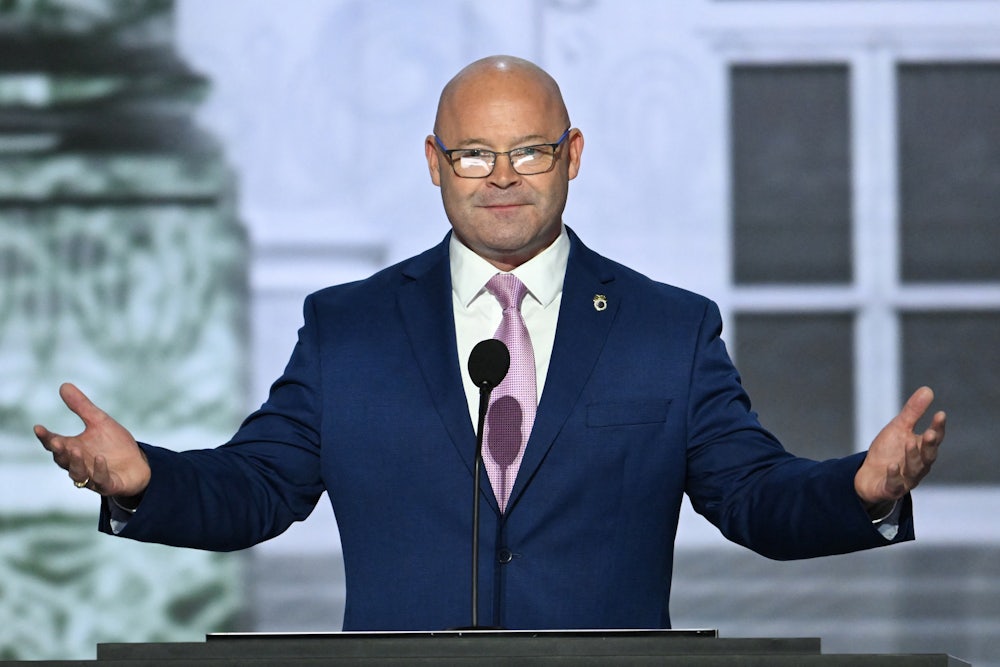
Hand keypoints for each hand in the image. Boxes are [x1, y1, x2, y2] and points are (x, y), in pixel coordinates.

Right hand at [34, 383, 150, 497]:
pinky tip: (101, 459)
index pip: (54, 443)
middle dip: (59, 451)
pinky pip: (101, 481)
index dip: (45, 437)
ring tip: (76, 450)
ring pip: (78, 473)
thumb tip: (64, 385)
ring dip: (76, 463)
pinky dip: (99, 471)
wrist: (138, 464)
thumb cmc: (114, 444)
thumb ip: (81, 407)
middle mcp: (79, 464)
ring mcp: (93, 477)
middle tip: (56, 441)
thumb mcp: (99, 422)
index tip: (38, 427)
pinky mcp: (109, 485)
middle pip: (63, 460)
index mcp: (73, 449)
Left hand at [854, 386, 945, 507]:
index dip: (938, 428)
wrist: (869, 475)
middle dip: (929, 445)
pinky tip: (892, 465)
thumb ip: (913, 412)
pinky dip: (894, 475)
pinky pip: (894, 484)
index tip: (940, 414)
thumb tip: (928, 389)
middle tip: (930, 433)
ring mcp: (906, 479)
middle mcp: (919, 466)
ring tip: (909, 442)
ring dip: (912, 457)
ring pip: (914, 470)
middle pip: (928, 456)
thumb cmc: (888, 450)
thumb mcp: (898, 428)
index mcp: (922, 449)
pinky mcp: (891, 489)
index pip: (934, 438)